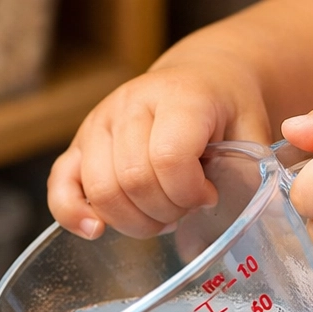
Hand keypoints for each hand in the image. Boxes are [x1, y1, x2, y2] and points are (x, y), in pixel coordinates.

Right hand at [47, 59, 270, 239]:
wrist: (202, 79)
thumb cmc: (226, 113)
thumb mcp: (251, 132)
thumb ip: (246, 173)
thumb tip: (225, 222)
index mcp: (178, 96)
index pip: (168, 158)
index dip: (189, 193)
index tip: (208, 196)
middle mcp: (131, 103)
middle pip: (132, 181)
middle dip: (163, 212)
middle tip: (185, 209)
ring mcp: (99, 123)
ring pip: (101, 192)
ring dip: (134, 221)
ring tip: (159, 214)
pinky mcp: (78, 145)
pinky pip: (61, 186)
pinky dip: (73, 214)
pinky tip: (96, 230)